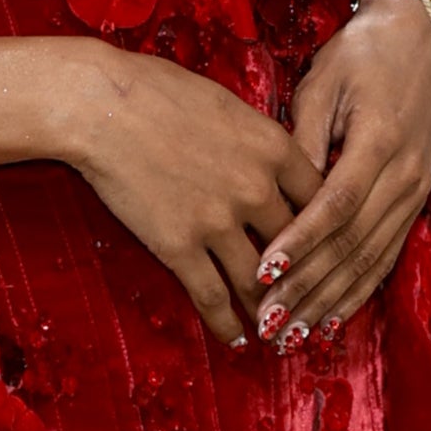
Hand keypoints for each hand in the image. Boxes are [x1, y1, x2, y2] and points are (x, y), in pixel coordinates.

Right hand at [63, 42, 322, 344]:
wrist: (102, 105)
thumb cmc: (159, 91)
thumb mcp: (229, 105)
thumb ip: (259, 140)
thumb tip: (274, 163)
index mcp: (274, 147)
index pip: (322, 200)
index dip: (327, 230)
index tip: (329, 249)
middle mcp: (256, 188)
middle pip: (299, 247)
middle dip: (309, 280)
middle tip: (315, 304)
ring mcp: (218, 221)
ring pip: (260, 283)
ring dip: (273, 313)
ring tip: (282, 335)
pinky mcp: (179, 246)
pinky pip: (213, 297)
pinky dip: (228, 325)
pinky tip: (237, 339)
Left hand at [251, 0, 430, 348]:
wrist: (413, 38)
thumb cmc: (356, 56)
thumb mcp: (321, 85)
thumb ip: (302, 143)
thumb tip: (272, 195)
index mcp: (379, 142)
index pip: (335, 207)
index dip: (299, 244)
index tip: (261, 274)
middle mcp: (405, 175)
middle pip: (353, 244)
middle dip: (309, 288)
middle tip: (268, 323)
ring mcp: (416, 191)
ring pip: (372, 259)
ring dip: (331, 301)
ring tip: (293, 335)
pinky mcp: (416, 200)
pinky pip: (387, 255)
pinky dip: (359, 290)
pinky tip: (332, 317)